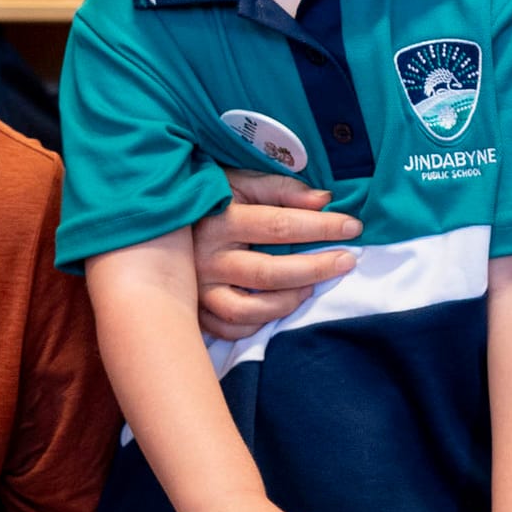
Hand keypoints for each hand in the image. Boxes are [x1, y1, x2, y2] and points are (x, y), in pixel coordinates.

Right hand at [193, 170, 360, 339]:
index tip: (353, 226)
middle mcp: (207, 258)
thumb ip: (280, 189)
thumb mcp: (239, 182)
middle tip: (346, 261)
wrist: (158, 222)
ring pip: (250, 310)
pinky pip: (231, 328)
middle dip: (315, 268)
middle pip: (270, 272)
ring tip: (312, 287)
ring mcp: (199, 289)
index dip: (321, 227)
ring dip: (289, 301)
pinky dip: (259, 324)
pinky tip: (279, 306)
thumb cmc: (208, 197)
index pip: (280, 226)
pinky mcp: (196, 309)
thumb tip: (325, 201)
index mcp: (219, 220)